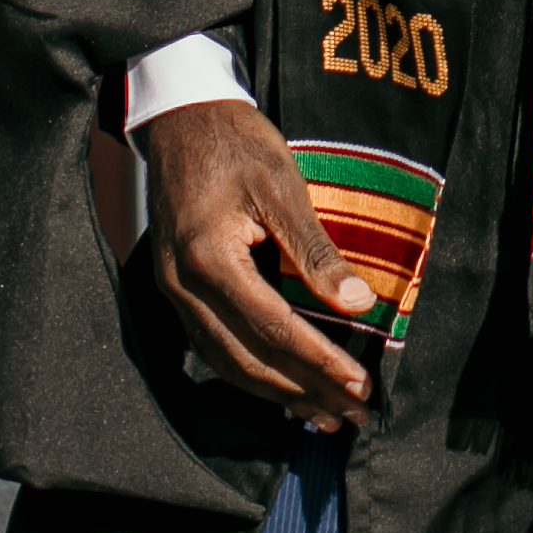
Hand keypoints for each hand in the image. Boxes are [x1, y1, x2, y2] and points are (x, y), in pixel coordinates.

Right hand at [137, 99, 375, 431]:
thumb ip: (315, 250)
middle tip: (352, 414)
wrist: (180, 118)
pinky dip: (250, 373)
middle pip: (249, 359)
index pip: (274, 329)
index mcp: (210, 259)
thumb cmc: (234, 142)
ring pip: (227, 363)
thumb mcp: (282, 184)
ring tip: (324, 414)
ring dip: (278, 394)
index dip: (319, 362)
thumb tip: (358, 303)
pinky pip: (212, 346)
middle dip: (304, 391)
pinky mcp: (175, 290)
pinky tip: (281, 386)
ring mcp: (172, 292)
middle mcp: (183, 286)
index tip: (360, 386)